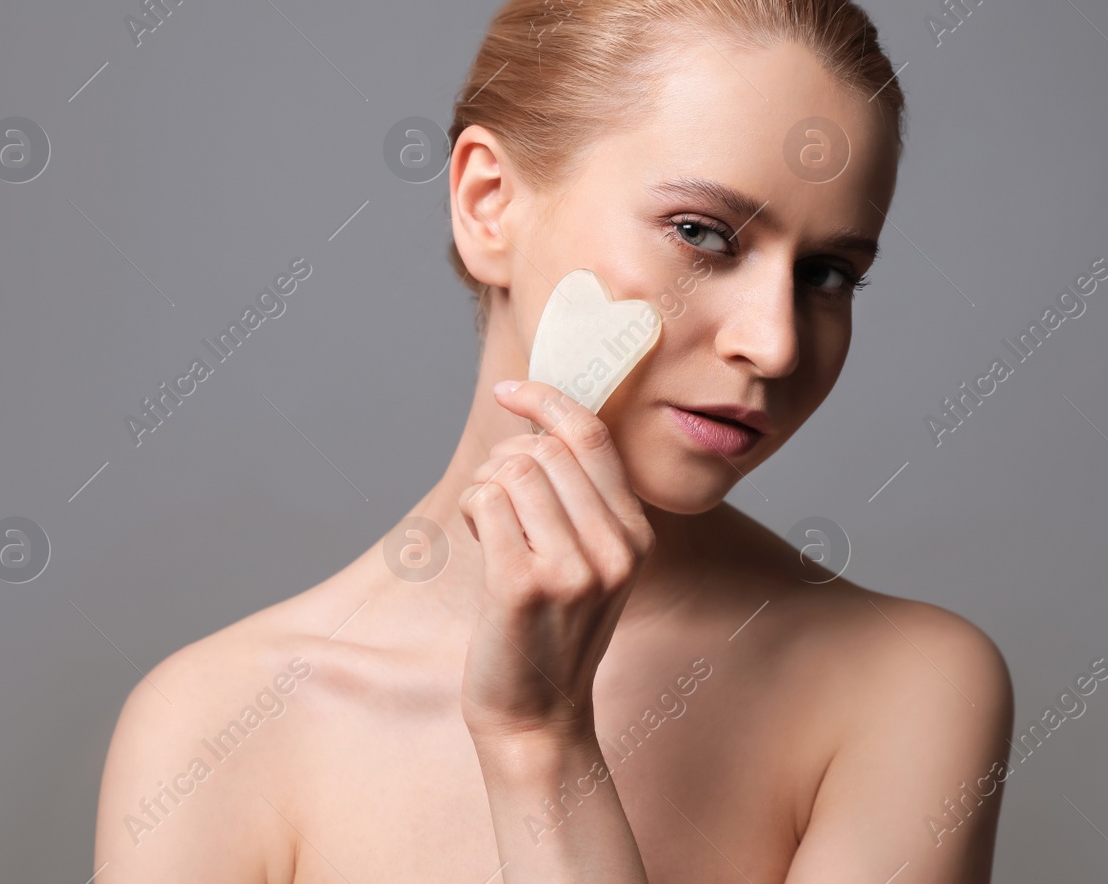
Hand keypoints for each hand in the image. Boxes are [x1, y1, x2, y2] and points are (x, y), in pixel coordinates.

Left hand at [458, 380, 656, 747]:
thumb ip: (582, 502)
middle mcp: (615, 548)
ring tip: (486, 522)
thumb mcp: (592, 564)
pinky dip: (471, 507)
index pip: (593, 436)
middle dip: (505, 458)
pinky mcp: (522, 584)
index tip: (513, 390)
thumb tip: (537, 426)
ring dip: (484, 484)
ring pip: (512, 470)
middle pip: (545, 449)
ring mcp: (572, 568)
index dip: (548, 400)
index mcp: (636, 535)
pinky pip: (485, 501)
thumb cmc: (552, 631)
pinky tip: (476, 536)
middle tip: (493, 497)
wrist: (538, 716)